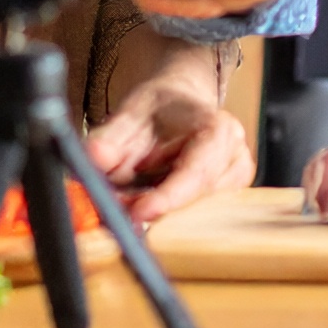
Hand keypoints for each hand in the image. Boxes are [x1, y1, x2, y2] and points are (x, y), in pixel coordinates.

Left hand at [84, 73, 254, 225]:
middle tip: (111, 207)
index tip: (137, 212)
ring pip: (192, 218)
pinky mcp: (223, 204)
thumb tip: (93, 158)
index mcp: (219, 130)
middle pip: (196, 203)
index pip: (198, 172)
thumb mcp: (129, 113)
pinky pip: (190, 222)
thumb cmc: (160, 108)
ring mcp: (232, 186)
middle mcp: (234, 161)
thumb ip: (109, 137)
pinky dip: (161, 217)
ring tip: (124, 197)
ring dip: (153, 215)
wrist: (180, 106)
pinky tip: (141, 202)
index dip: (169, 197)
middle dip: (153, 210)